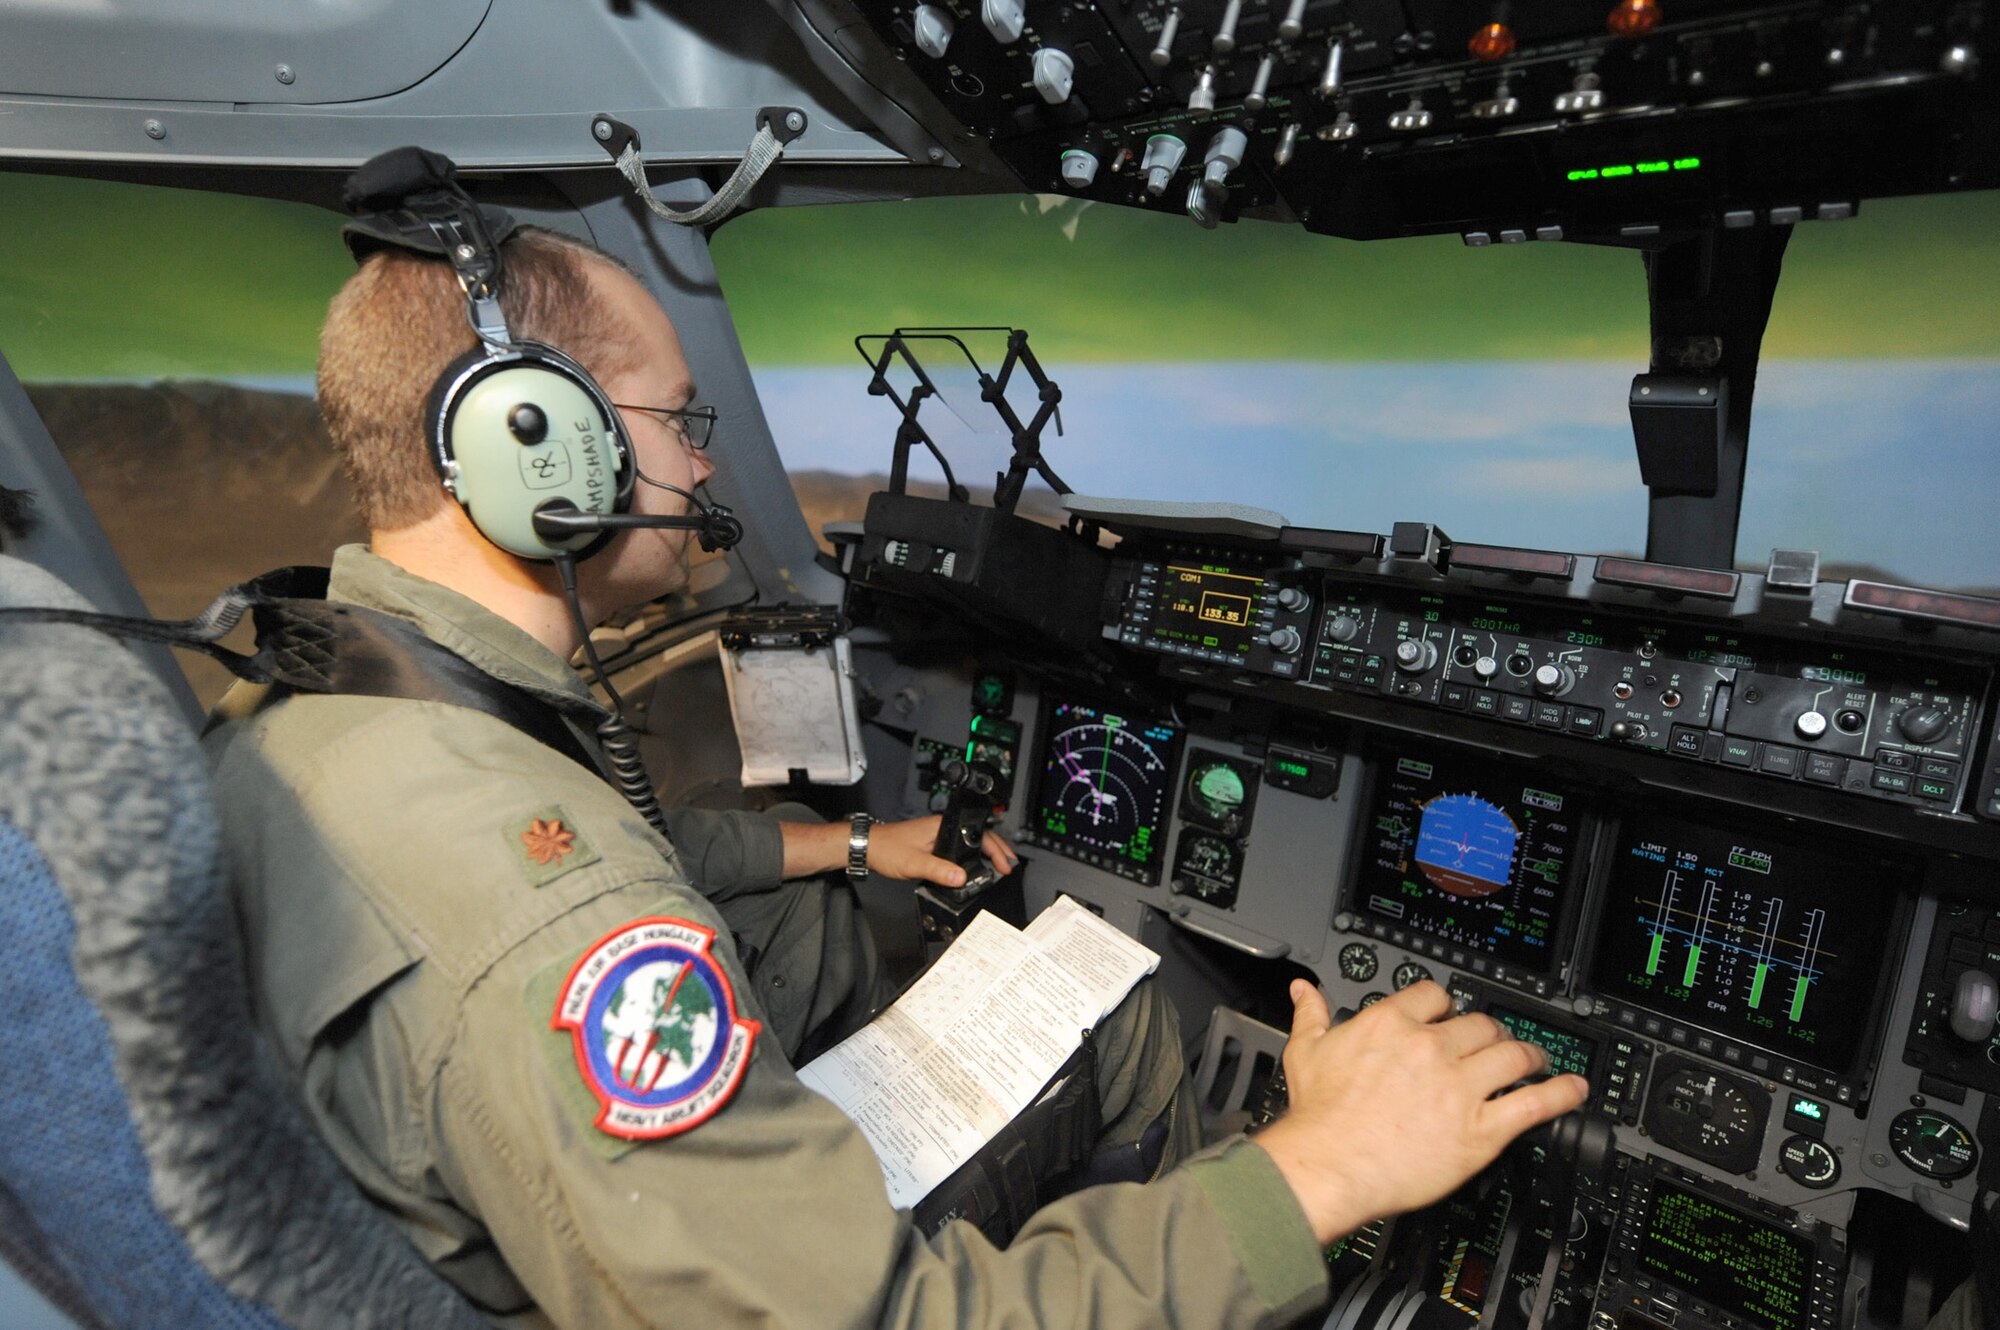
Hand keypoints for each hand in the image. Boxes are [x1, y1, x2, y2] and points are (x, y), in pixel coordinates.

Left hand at [865, 815, 1018, 889]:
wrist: (867, 847)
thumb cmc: (886, 848)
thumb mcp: (914, 862)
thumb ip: (939, 870)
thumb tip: (961, 877)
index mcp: (942, 826)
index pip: (978, 835)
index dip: (995, 850)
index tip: (1005, 865)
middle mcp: (942, 827)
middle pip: (978, 836)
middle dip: (996, 850)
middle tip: (1008, 866)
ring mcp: (937, 835)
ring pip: (968, 842)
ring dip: (984, 853)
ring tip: (996, 866)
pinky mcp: (932, 843)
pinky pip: (958, 848)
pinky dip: (970, 857)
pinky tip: (971, 867)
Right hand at [1255, 979, 1590, 1244]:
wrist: (1329, 1164)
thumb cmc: (1318, 1117)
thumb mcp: (1306, 1052)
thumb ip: (1312, 1015)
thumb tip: (1304, 991)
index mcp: (1391, 1024)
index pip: (1434, 995)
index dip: (1446, 1004)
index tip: (1449, 1014)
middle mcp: (1432, 1048)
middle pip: (1480, 1024)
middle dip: (1490, 1031)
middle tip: (1494, 1041)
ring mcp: (1460, 1088)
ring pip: (1512, 1055)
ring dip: (1530, 1054)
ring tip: (1537, 1059)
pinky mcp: (1481, 1129)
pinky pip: (1533, 1103)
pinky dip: (1560, 1094)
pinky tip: (1572, 1089)